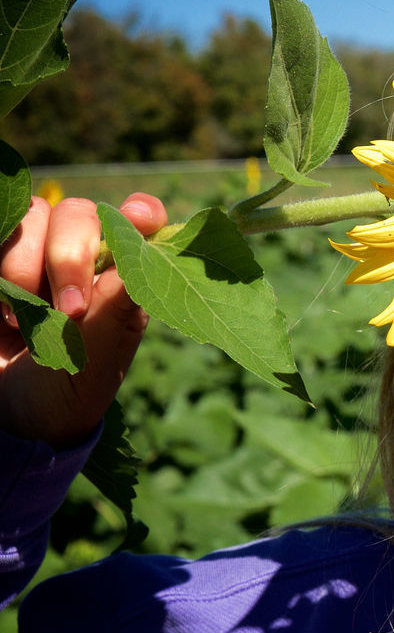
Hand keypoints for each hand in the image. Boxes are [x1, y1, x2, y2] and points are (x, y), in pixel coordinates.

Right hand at [0, 193, 166, 448]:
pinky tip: (1, 315)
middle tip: (70, 311)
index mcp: (123, 278)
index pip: (138, 219)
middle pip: (77, 213)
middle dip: (69, 257)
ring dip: (23, 267)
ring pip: (30, 216)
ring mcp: (35, 256)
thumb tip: (140, 254)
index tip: (140, 219)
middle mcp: (83, 258)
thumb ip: (113, 307)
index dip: (139, 212)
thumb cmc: (69, 391)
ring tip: (22, 323)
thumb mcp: (97, 359)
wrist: (12, 419)